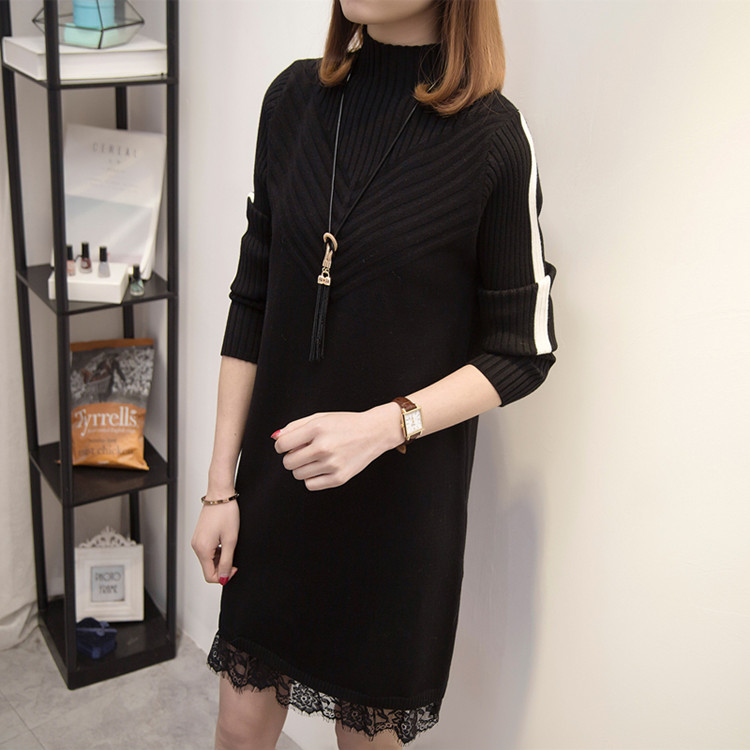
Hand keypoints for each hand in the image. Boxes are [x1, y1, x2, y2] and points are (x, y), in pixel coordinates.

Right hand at [191, 496, 238, 584]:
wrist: (220, 495)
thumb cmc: (226, 513)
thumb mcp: (230, 540)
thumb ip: (227, 562)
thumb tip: (224, 578)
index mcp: (203, 550)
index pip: (209, 576)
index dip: (224, 575)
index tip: (235, 567)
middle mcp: (196, 546)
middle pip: (208, 568)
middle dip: (223, 566)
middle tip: (234, 553)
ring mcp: (197, 541)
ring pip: (208, 559)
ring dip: (220, 557)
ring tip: (230, 543)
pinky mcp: (200, 536)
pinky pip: (208, 550)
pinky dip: (217, 550)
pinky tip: (225, 540)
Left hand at [272, 404, 402, 490]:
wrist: (373, 432)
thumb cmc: (344, 424)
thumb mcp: (319, 417)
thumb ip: (294, 426)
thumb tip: (275, 438)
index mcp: (317, 428)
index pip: (281, 445)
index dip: (282, 445)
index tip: (290, 444)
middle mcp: (324, 447)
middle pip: (288, 462)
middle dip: (291, 457)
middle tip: (304, 451)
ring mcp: (332, 464)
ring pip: (298, 475)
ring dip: (302, 467)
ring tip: (315, 458)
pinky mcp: (339, 478)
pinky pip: (310, 485)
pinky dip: (312, 478)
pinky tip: (322, 468)